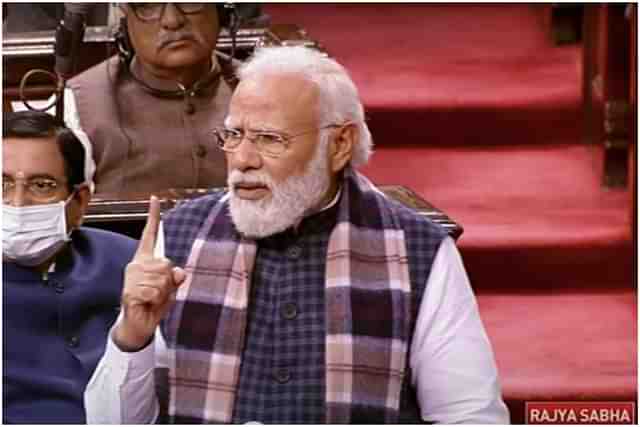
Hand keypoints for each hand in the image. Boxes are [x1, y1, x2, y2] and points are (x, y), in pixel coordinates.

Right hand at [113, 196, 185, 351]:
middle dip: (169, 282)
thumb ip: (176, 277)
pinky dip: (156, 300)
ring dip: (163, 292)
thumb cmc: (154, 303)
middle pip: (166, 263)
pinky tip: (146, 303)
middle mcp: (137, 264)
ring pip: (162, 279)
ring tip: (152, 298)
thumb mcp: (171, 288)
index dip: (153, 216)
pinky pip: (155, 291)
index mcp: (145, 260)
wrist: (140, 324)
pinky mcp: (130, 290)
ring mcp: (132, 277)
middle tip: (158, 293)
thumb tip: (178, 271)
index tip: (155, 198)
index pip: (150, 235)